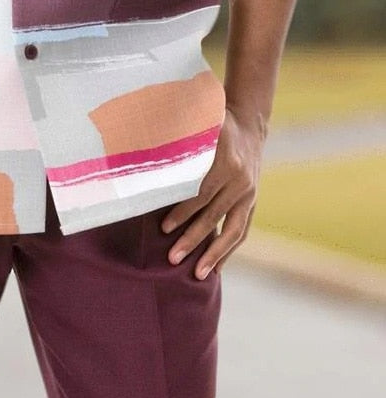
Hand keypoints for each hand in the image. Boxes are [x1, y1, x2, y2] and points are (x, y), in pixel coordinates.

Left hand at [160, 104, 265, 279]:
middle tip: (172, 258)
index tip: (163, 228)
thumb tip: (145, 152)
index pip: (200, 191)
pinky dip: (229, 250)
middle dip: (192, 238)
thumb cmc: (211, 123)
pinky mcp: (253, 202)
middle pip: (212, 214)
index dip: (182, 210)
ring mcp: (248, 192)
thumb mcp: (198, 124)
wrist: (248, 124)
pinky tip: (217, 269)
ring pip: (230, 228)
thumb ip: (177, 138)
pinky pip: (241, 230)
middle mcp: (240, 179)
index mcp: (225, 159)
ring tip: (196, 274)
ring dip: (213, 253)